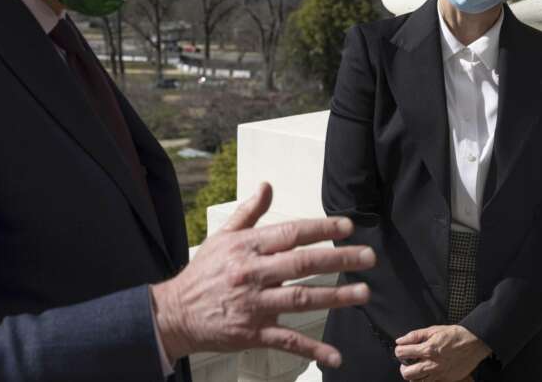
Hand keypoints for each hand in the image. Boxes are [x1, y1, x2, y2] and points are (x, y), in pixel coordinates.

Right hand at [151, 182, 374, 367]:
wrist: (174, 313)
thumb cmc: (203, 273)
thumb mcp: (222, 237)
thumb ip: (249, 213)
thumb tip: (268, 186)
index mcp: (246, 247)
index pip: (290, 233)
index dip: (320, 228)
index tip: (348, 226)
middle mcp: (252, 273)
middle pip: (301, 263)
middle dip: (338, 259)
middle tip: (368, 257)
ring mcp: (253, 304)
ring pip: (300, 299)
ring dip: (335, 297)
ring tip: (363, 293)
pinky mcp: (252, 333)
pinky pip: (286, 340)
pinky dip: (311, 349)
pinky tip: (334, 356)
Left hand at [395, 324, 489, 380]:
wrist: (474, 343)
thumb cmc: (455, 335)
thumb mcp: (433, 330)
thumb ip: (414, 335)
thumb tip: (400, 340)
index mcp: (427, 349)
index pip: (402, 353)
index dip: (399, 350)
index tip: (402, 349)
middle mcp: (432, 364)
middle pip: (407, 373)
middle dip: (403, 367)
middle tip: (407, 362)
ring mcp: (439, 374)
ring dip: (414, 375)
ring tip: (417, 368)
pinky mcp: (446, 379)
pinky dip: (425, 379)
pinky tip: (427, 372)